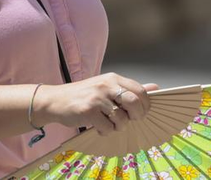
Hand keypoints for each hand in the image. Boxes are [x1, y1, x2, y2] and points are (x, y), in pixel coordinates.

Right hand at [33, 73, 159, 135]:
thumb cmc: (83, 95)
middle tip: (128, 120)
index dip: (145, 105)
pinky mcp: (88, 111)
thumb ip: (130, 88)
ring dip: (118, 126)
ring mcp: (97, 98)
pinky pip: (108, 128)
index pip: (140, 91)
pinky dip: (105, 131)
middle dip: (136, 116)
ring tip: (108, 123)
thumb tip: (155, 87)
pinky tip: (97, 126)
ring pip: (122, 119)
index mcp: (112, 78)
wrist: (55, 100)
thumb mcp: (106, 87)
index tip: (140, 113)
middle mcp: (105, 85)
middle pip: (135, 103)